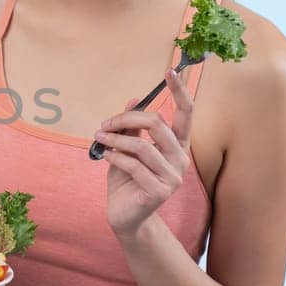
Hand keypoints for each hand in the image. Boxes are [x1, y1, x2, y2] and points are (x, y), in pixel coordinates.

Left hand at [91, 68, 193, 238]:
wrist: (124, 215)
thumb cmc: (126, 180)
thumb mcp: (127, 148)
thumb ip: (133, 126)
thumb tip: (135, 97)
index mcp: (177, 145)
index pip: (186, 113)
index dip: (179, 91)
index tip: (170, 70)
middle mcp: (180, 159)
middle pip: (158, 124)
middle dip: (127, 119)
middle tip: (105, 123)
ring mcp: (173, 177)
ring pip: (143, 145)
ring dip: (116, 138)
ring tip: (99, 138)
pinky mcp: (160, 191)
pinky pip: (134, 166)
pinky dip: (115, 157)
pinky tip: (105, 155)